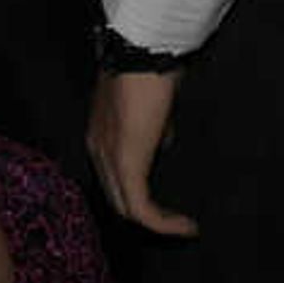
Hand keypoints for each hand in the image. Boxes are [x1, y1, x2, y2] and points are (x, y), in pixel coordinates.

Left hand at [85, 66, 196, 237]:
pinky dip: (163, 223)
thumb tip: (161, 144)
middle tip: (176, 223)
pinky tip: (186, 226)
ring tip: (183, 229)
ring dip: (156, 223)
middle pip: (116, 197)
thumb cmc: (150, 69)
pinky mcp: (126, 165)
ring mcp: (107, 159)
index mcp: (100, 135)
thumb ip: (153, 128)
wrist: (143, 53)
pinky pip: (141, 208)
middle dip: (146, 214)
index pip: (112, 176)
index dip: (136, 192)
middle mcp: (96, 151)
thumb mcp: (151, 105)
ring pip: (126, 207)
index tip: (165, 201)